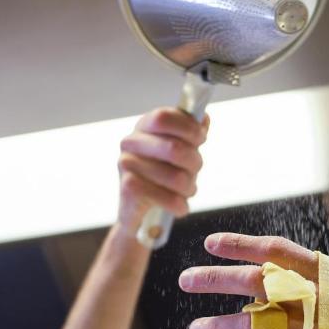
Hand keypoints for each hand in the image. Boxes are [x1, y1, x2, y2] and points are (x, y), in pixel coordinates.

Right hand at [117, 108, 208, 229]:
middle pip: (174, 148)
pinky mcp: (128, 189)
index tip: (201, 139)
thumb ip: (191, 132)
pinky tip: (178, 206)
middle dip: (194, 163)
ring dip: (189, 187)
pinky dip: (180, 205)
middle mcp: (130, 142)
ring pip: (176, 177)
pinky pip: (168, 198)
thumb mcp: (180, 150)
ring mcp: (126, 164)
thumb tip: (203, 117)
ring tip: (186, 191)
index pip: (164, 117)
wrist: (139, 211)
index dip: (188, 128)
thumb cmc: (163, 176)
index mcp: (144, 126)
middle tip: (196, 170)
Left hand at [178, 233, 328, 328]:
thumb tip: (273, 284)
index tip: (210, 242)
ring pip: (262, 324)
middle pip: (261, 281)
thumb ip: (316, 288)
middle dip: (218, 279)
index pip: (278, 251)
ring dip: (224, 326)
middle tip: (186, 280)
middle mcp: (324, 296)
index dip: (242, 245)